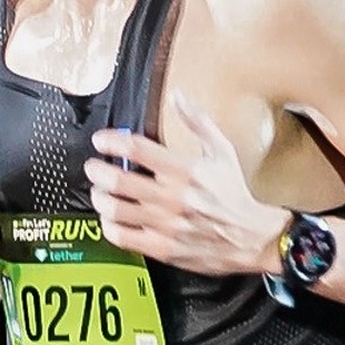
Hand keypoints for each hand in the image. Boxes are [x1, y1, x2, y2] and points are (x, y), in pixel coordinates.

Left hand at [87, 91, 285, 278]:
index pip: (137, 149)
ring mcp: (166, 224)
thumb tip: (178, 97)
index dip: (111, 141)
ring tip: (100, 192)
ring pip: (115, 209)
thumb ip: (197, 122)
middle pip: (118, 180)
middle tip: (94, 167)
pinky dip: (109, 226)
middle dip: (97, 170)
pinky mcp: (163, 248)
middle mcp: (173, 197)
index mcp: (185, 170)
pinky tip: (112, 219)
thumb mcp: (221, 151)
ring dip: (100, 198)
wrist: (250, 237)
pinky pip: (123, 237)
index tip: (102, 140)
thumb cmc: (233, 194)